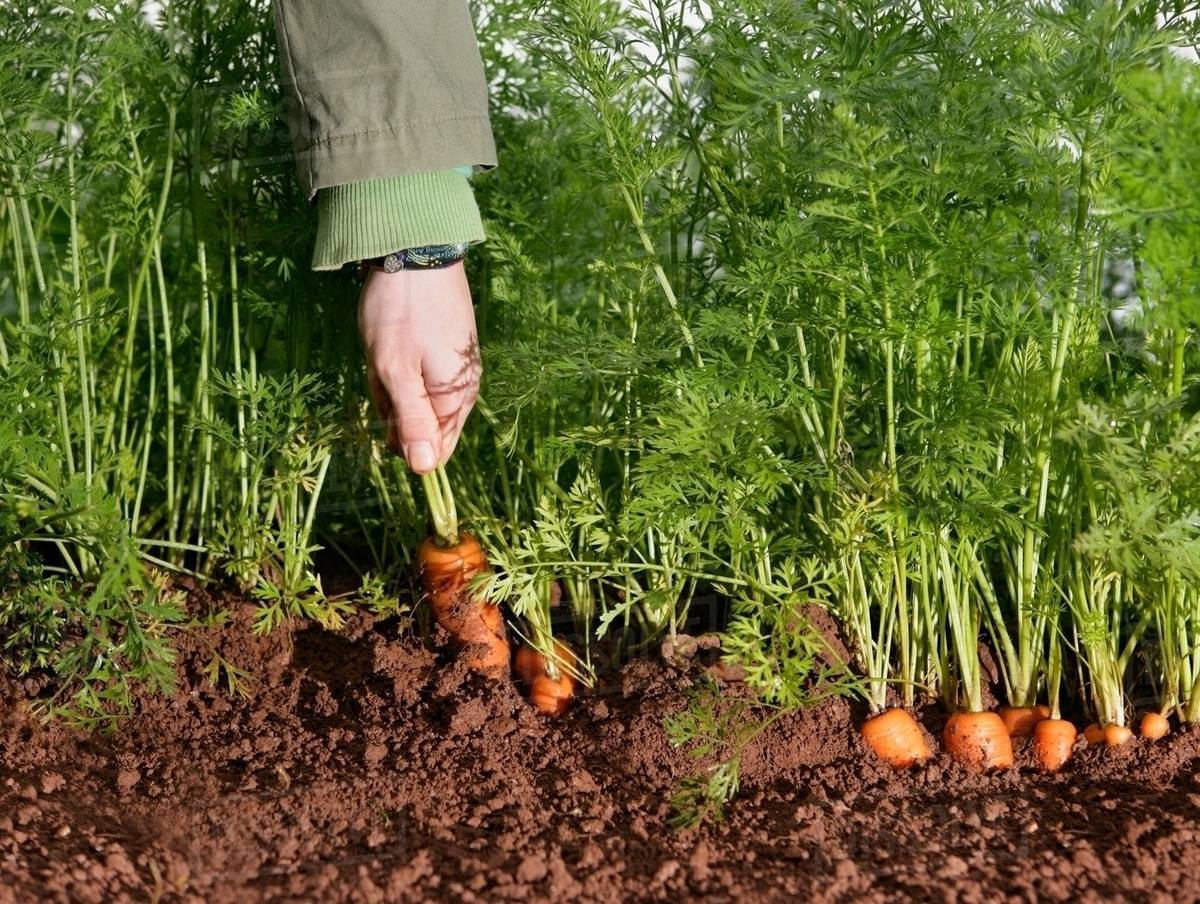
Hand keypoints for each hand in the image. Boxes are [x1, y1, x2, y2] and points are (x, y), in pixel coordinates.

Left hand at [358, 262, 480, 473]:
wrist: (417, 250)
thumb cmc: (402, 313)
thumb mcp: (396, 371)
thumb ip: (411, 422)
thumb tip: (424, 471)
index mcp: (455, 400)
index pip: (432, 451)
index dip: (400, 437)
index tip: (386, 402)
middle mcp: (463, 389)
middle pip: (419, 423)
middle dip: (392, 403)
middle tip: (382, 367)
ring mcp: (454, 367)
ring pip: (413, 396)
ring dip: (390, 381)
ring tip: (385, 347)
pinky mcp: (445, 348)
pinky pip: (417, 373)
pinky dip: (397, 363)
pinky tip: (390, 339)